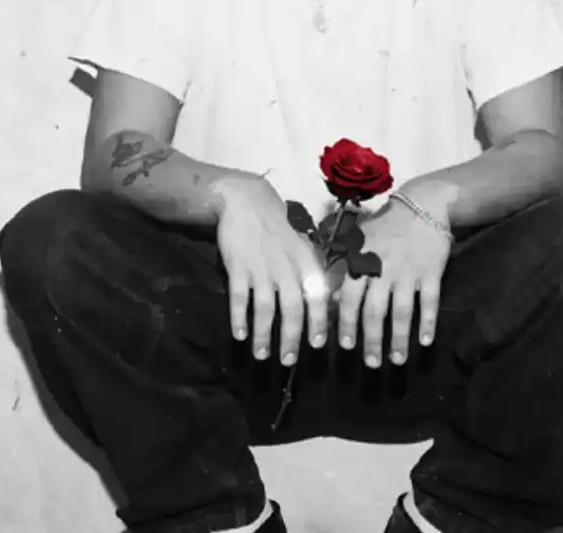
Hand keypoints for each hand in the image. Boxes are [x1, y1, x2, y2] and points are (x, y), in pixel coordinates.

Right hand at [212, 176, 330, 365]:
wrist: (247, 200)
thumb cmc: (279, 227)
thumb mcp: (303, 245)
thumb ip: (311, 273)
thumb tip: (324, 305)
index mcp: (306, 262)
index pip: (317, 297)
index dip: (318, 322)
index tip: (318, 345)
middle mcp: (286, 267)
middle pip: (291, 309)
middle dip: (290, 339)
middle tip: (288, 362)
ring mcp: (261, 267)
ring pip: (264, 308)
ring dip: (263, 334)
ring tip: (261, 355)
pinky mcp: (238, 266)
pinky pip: (239, 297)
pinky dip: (239, 317)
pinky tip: (238, 335)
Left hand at [337, 199, 451, 367]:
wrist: (423, 205)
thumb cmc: (385, 227)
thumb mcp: (359, 240)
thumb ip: (344, 268)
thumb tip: (329, 296)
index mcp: (362, 263)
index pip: (349, 299)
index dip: (346, 324)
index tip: (346, 347)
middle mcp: (383, 270)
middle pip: (375, 311)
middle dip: (371, 340)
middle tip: (370, 364)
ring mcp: (408, 272)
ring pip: (401, 311)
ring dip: (399, 338)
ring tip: (397, 361)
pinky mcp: (431, 272)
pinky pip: (429, 301)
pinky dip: (427, 322)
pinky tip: (425, 341)